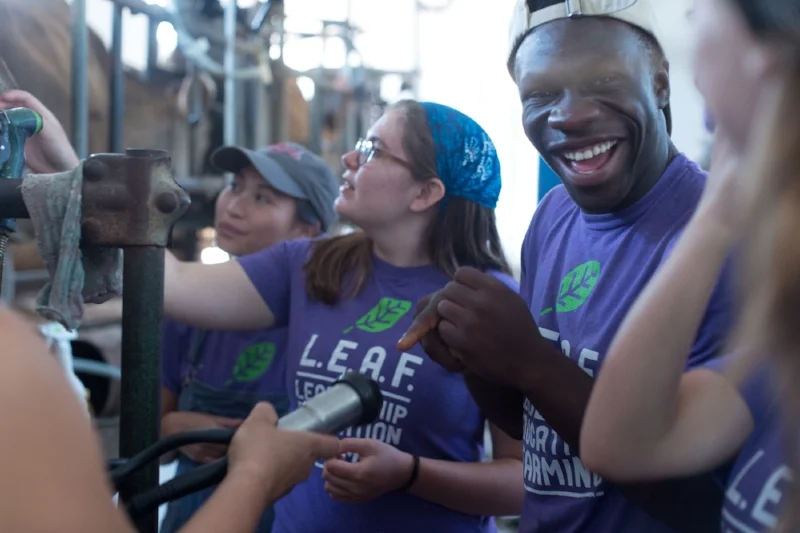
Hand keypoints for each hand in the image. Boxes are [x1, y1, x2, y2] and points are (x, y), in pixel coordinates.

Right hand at [0, 90, 78, 173]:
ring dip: (0, 117)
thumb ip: (38, 121)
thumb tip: (21, 114)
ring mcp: (24, 132)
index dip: (13, 95)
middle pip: (14, 107)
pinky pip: (6, 133)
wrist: (60, 171)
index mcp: (41, 115)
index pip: (25, 98)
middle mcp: (31, 121)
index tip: (1, 98)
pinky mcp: (19, 143)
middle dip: (2, 105)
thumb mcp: (52, 133)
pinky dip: (0, 130)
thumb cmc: (60, 150)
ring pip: (8, 119)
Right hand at [163, 411, 242, 462]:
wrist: (169, 429)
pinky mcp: (199, 460)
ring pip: (224, 458)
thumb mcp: (210, 417)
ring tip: (241, 454)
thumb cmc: (191, 419)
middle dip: (241, 449)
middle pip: (232, 450)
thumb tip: (244, 422)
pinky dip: (223, 462)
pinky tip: (229, 461)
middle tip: (249, 447)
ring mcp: (204, 454)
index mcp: (215, 431)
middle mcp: (210, 444)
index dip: (247, 439)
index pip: (236, 438)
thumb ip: (228, 422)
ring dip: (233, 457)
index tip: (253, 438)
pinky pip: (215, 463)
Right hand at [228, 402, 340, 501]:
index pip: (333, 444)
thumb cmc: (258, 450)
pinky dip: (271, 475)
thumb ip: (266, 412)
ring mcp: (293, 483)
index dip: (329, 439)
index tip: (318, 434)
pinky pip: (279, 480)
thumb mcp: (258, 421)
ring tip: (261, 454)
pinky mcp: (279, 495)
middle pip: (310, 455)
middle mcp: (307, 465)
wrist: (246, 489)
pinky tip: (254, 470)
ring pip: (294, 468)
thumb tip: (268, 412)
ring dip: (282, 461)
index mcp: (309, 445)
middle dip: (296, 447)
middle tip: (279, 440)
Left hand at [322, 438, 413, 502]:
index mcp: (358, 473)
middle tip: (340, 459)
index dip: (330, 457)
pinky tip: (344, 478)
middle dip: (330, 466)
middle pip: (328, 478)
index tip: (339, 452)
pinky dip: (335, 487)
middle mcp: (355, 488)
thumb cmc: (386, 456)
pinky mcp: (357, 500)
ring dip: (331, 477)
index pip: (330, 467)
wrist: (401, 473)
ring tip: (342, 469)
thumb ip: (349, 443)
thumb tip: (333, 446)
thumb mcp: (369, 443)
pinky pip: (336, 496)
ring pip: (329, 489)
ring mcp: (356, 496)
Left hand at [399, 267, 544, 388]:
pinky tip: (460, 338)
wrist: (528, 361)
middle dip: (453, 299)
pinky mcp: (462, 341)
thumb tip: (464, 279)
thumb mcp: (511, 299)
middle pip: (449, 289)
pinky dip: (449, 334)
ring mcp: (471, 322)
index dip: (460, 284)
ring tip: (460, 324)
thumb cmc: (520, 329)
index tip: (465, 295)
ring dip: (448, 316)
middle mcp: (482, 302)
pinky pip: (442, 328)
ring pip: (442, 307)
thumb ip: (488, 287)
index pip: (462, 273)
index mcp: (495, 289)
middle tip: (460, 311)